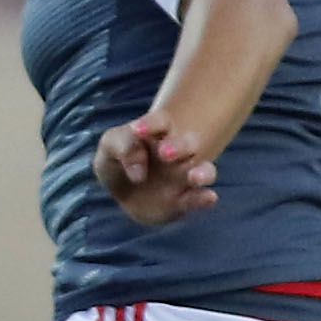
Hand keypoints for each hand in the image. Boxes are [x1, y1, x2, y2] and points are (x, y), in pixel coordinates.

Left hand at [94, 112, 218, 228]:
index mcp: (157, 134)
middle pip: (188, 143)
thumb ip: (122, 147)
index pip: (159, 122)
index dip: (151, 123)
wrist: (126, 194)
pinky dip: (204, 198)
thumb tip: (138, 172)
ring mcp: (185, 176)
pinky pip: (198, 197)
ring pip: (204, 170)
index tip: (137, 130)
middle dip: (180, 146)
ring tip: (195, 178)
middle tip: (164, 153)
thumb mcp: (110, 148)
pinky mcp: (186, 199)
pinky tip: (209, 198)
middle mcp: (177, 152)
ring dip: (203, 172)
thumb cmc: (119, 161)